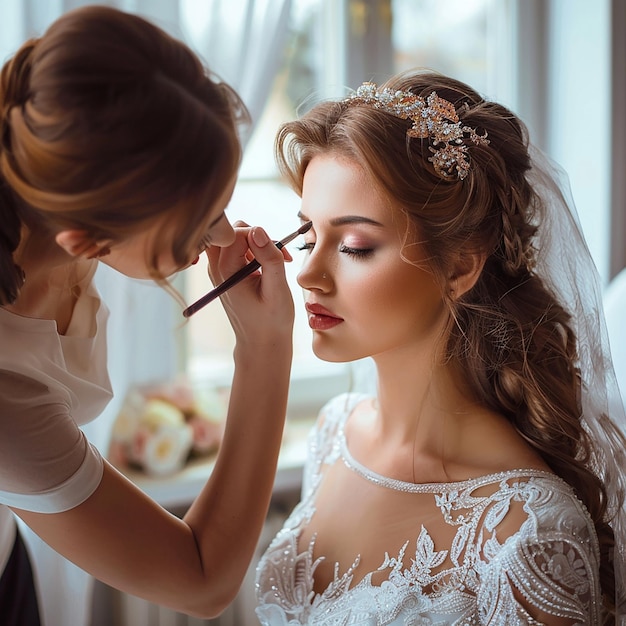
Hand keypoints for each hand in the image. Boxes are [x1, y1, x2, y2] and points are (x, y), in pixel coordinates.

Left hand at [205, 222, 294, 347]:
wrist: (261, 343)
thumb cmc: (271, 320)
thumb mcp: (277, 289)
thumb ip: (269, 258)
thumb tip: (259, 230)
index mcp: (226, 271)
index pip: (237, 233)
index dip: (261, 236)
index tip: (279, 253)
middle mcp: (216, 268)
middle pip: (229, 231)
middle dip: (255, 235)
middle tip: (274, 254)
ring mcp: (218, 271)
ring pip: (232, 238)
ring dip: (254, 243)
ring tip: (274, 262)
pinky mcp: (225, 273)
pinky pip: (234, 250)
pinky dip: (252, 252)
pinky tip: (266, 268)